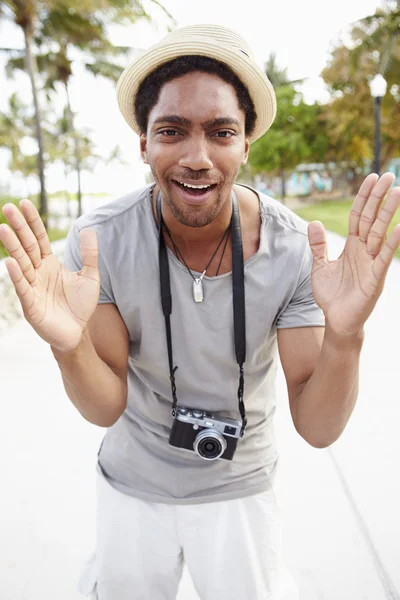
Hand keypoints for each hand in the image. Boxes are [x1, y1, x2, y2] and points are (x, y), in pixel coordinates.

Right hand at [0, 200, 99, 351]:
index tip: (24, 203)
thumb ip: (90, 254)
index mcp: (49, 264)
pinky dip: (16, 275)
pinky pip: (22, 288)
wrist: (78, 332)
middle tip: (8, 208)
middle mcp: (37, 272)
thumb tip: (89, 228)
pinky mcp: (30, 305)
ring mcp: (32, 287)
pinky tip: (9, 261)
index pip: (39, 238)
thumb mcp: (90, 276)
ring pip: (21, 263)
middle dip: (18, 227)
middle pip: (27, 246)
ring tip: (3, 228)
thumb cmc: (81, 305)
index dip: (32, 222)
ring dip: (12, 246)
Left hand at [308, 172, 399, 336]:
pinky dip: (393, 242)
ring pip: (380, 232)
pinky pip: (385, 257)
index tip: (371, 178)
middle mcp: (364, 250)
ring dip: (388, 212)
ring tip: (397, 192)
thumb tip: (314, 222)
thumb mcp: (320, 267)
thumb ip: (318, 246)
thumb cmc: (331, 295)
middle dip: (379, 197)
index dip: (363, 198)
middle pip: (371, 218)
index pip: (358, 216)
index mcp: (352, 246)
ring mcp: (372, 262)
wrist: (337, 320)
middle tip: (389, 175)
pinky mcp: (376, 277)